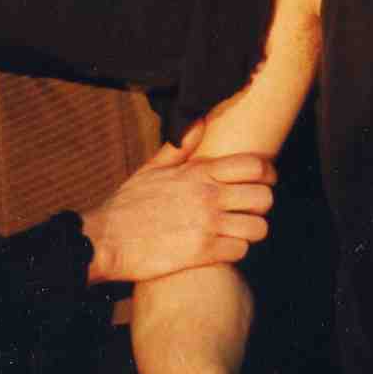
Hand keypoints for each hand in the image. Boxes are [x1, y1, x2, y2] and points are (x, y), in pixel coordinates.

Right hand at [81, 122, 275, 284]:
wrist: (105, 239)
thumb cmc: (128, 204)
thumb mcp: (152, 168)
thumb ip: (180, 146)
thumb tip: (200, 121)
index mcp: (199, 172)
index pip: (255, 166)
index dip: (267, 174)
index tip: (262, 182)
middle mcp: (208, 196)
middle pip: (264, 197)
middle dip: (261, 205)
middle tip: (249, 210)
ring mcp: (207, 225)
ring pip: (258, 227)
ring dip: (251, 231)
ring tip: (238, 231)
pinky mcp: (202, 252)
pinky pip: (241, 251)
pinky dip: (236, 251)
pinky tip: (223, 249)